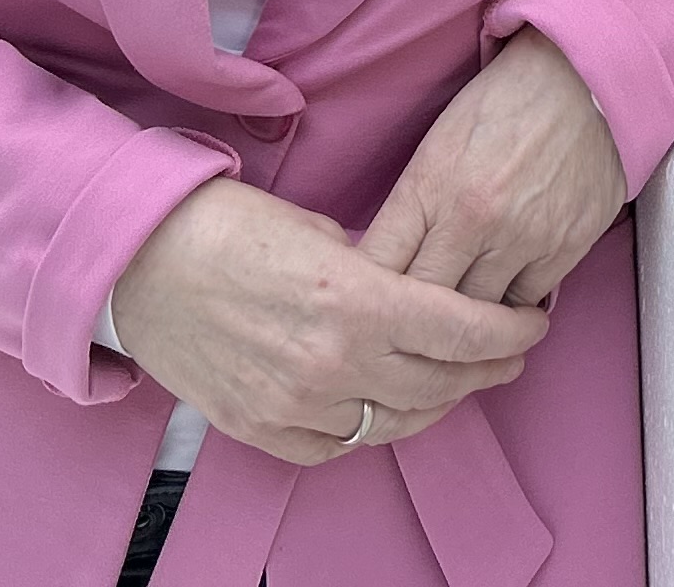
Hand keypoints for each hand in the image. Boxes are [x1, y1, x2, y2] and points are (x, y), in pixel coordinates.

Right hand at [108, 178, 547, 466]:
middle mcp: (332, 362)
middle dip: (486, 370)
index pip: (462, 331)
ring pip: (393, 424)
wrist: (141, 261)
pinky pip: (336, 446)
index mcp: (356, 300)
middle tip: (509, 355)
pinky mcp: (260, 429)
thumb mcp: (322, 232)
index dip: (509, 333)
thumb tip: (415, 289)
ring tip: (458, 382)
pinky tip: (385, 406)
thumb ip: (377, 272)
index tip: (532, 326)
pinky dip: (369, 427)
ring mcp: (294, 404)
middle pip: (439, 384)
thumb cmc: (229, 227)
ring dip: (436, 403)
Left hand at [358, 30, 629, 308]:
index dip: (368, 292)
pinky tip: (504, 294)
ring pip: (476, 317)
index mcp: (431, 184)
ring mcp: (521, 238)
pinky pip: (524, 306)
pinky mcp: (564, 248)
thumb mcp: (438, 143)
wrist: (581, 79)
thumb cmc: (501, 105)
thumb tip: (387, 265)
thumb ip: (412, 207)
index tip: (367, 304)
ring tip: (457, 317)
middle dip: (412, 317)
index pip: (380, 264)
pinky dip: (511, 307)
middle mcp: (472, 218)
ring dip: (465, 319)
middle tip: (408, 326)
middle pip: (424, 301)